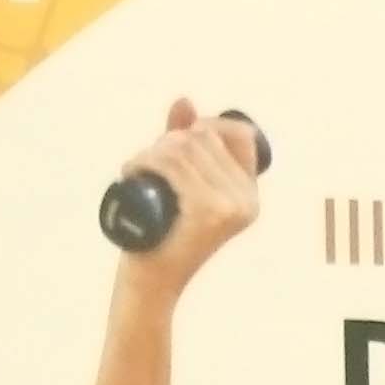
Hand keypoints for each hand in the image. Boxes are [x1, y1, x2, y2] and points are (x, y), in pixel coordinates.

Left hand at [114, 99, 263, 290]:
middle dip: (167, 141)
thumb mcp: (179, 183)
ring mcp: (231, 208)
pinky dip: (144, 162)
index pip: (240, 134)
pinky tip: (133, 174)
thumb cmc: (162, 234)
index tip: (178, 142)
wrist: (151, 282)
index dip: (207, 127)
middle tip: (147, 167)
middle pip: (204, 136)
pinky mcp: (209, 213)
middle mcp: (248, 202)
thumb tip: (185, 101)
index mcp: (251, 196)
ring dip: (151, 152)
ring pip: (184, 146)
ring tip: (137, 173)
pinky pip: (173, 165)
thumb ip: (184, 143)